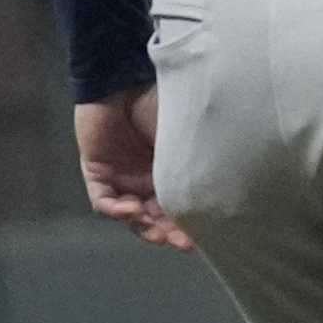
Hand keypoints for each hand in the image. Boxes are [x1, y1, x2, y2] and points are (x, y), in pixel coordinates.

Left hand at [75, 84, 194, 251]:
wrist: (125, 78)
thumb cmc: (163, 100)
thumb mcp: (187, 134)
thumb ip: (196, 159)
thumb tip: (224, 187)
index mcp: (171, 165)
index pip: (180, 201)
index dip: (190, 221)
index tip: (205, 237)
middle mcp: (147, 175)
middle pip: (157, 214)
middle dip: (170, 231)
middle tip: (183, 244)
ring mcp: (122, 176)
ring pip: (132, 215)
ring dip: (145, 227)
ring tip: (159, 234)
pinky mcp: (98, 173)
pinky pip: (105, 202)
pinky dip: (117, 210)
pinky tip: (132, 210)